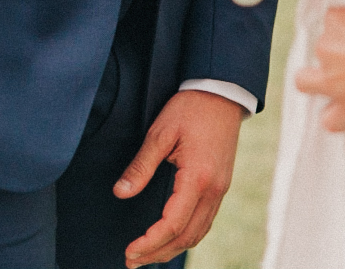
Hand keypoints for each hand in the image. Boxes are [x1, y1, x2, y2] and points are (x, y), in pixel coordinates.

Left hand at [117, 89, 243, 266]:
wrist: (223, 91)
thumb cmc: (191, 108)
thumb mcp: (160, 133)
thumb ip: (140, 166)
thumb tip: (121, 193)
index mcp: (198, 178)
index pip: (172, 224)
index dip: (149, 243)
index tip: (129, 251)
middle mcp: (214, 190)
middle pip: (187, 236)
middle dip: (158, 253)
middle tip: (131, 261)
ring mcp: (221, 189)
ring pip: (199, 232)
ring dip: (173, 248)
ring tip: (148, 256)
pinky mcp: (221, 185)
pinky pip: (206, 221)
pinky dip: (187, 236)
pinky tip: (171, 238)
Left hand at [294, 0, 344, 131]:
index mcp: (338, 20)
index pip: (335, 21)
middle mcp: (328, 48)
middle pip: (323, 50)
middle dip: (336, 56)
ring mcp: (333, 80)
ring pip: (306, 82)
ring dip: (320, 85)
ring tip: (343, 88)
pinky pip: (330, 119)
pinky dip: (340, 118)